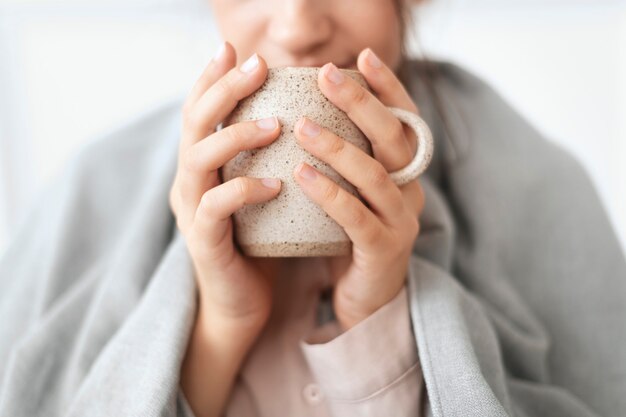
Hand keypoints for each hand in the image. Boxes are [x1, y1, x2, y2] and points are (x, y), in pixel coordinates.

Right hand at [170, 41, 282, 338]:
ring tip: (274, 123)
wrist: (242, 303)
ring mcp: (192, 211)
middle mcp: (190, 182)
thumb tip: (301, 116)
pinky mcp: (204, 242)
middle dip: (222, 89)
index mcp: (202, 166)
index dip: (211, 77)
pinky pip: (217, 209)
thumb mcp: (259, 191)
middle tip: (255, 65)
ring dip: (235, 135)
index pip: (199, 111)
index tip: (234, 48)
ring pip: (199, 159)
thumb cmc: (258, 242)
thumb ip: (265, 158)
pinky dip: (244, 190)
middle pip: (193, 123)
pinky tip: (275, 184)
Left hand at [292, 48, 425, 330]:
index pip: (403, 120)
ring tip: (302, 125)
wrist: (363, 300)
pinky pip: (356, 218)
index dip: (387, 87)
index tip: (361, 56)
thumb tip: (305, 110)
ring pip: (375, 175)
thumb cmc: (349, 238)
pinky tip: (301, 174)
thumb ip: (342, 158)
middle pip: (393, 138)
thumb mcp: (351, 192)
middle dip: (362, 102)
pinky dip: (330, 194)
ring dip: (339, 147)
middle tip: (327, 74)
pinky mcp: (384, 250)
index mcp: (403, 172)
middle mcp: (410, 190)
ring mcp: (401, 221)